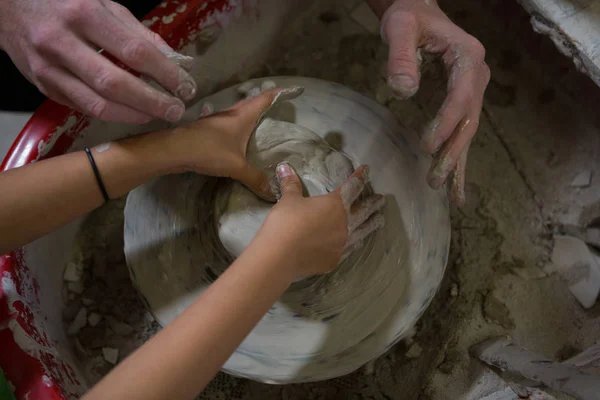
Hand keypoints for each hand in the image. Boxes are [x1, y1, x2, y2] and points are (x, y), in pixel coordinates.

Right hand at [0, 0, 196, 123]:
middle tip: (176, 109)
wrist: (8, 7)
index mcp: (84, 14)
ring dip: (134, 115)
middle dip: (152, 102)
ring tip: (158, 115)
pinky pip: (83, 108)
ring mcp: (49, 68)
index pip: (134, 52)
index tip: (186, 86)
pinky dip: (112, 113)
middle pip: (115, 84)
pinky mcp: (44, 86)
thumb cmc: (64, 3)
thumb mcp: (104, 4)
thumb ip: (140, 33)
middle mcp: (62, 42)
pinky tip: (132, 112)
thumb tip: (177, 61)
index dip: (165, 74)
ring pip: (97, 105)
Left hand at [167, 89, 297, 200]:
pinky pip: (230, 125)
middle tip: (281, 106)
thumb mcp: (236, 166)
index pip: (266, 98)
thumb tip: (273, 192)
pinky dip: (240, 127)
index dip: (281, 93)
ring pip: (240, 113)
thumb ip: (256, 178)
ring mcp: (218, 121)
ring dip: (252, 114)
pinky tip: (239, 138)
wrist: (174, 150)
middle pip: (253, 103)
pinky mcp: (208, 130)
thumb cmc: (208, 150)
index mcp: (242, 116)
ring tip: (263, 123)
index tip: (294, 90)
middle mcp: (231, 114)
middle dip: (268, 102)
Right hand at [259, 163, 385, 277]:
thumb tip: (284, 167)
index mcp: (336, 204)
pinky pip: (350, 248)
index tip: (367, 170)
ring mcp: (342, 244)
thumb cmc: (286, 223)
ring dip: (372, 224)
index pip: (352, 186)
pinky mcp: (335, 259)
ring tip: (380, 220)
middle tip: (382, 199)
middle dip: (373, 203)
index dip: (360, 177)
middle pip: (364, 210)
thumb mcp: (288, 200)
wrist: (280, 256)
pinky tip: (358, 243)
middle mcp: (345, 223)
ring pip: (363, 231)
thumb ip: (291, 184)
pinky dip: (356, 243)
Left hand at [370, 0, 489, 204]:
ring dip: (457, 162)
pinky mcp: (461, 100)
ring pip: (467, 131)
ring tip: (451, 195)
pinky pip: (461, 131)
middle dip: (453, 153)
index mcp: (467, 57)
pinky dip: (457, 157)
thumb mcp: (399, 28)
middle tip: (436, 180)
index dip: (446, 123)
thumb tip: (404, 92)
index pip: (461, 97)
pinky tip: (454, 184)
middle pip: (468, 121)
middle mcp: (476, 76)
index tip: (427, 146)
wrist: (418, 13)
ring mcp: (471, 90)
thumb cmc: (408, 18)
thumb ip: (400, 57)